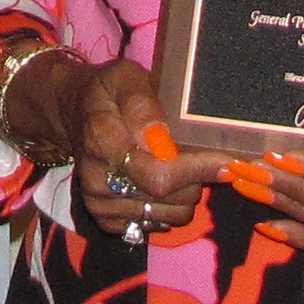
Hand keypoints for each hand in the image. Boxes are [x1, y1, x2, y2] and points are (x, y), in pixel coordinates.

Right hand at [49, 62, 228, 237]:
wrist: (75, 113)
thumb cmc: (108, 92)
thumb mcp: (125, 77)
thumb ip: (142, 103)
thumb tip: (160, 136)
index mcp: (102, 142)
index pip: (159, 174)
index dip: (198, 171)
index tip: (228, 162)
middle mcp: (97, 181)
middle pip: (169, 198)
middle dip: (195, 178)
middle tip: (195, 153)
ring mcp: (100, 205)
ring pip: (169, 216)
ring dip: (184, 194)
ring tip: (176, 166)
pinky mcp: (107, 222)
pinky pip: (157, 226)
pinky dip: (168, 208)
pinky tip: (161, 185)